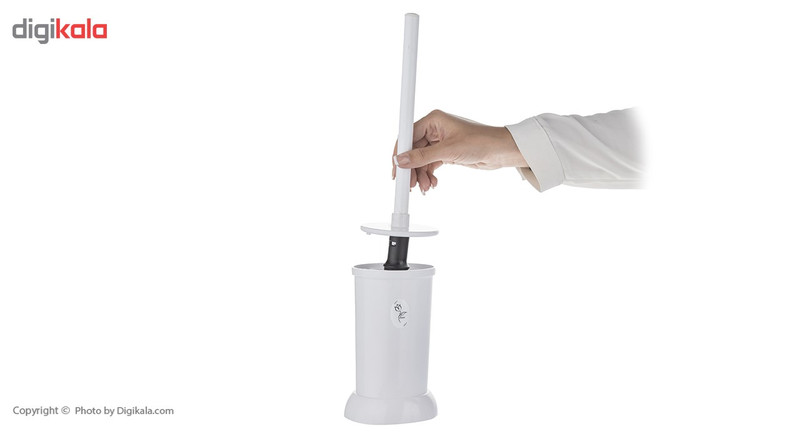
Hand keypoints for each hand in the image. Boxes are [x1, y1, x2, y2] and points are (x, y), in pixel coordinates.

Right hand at [392, 110, 525, 192]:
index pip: (408, 135)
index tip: (395, 168)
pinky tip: (432, 183)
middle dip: (411, 168)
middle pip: (412, 150)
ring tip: (425, 187)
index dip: (400, 152)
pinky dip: (429, 175)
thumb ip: (422, 157)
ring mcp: (440, 142)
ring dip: (420, 175)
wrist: (501, 151)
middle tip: (409, 184)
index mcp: (434, 120)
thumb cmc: (481, 141)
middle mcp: (435, 129)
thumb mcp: (448, 150)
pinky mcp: (445, 153)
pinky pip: (430, 165)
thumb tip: (401, 160)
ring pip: (421, 160)